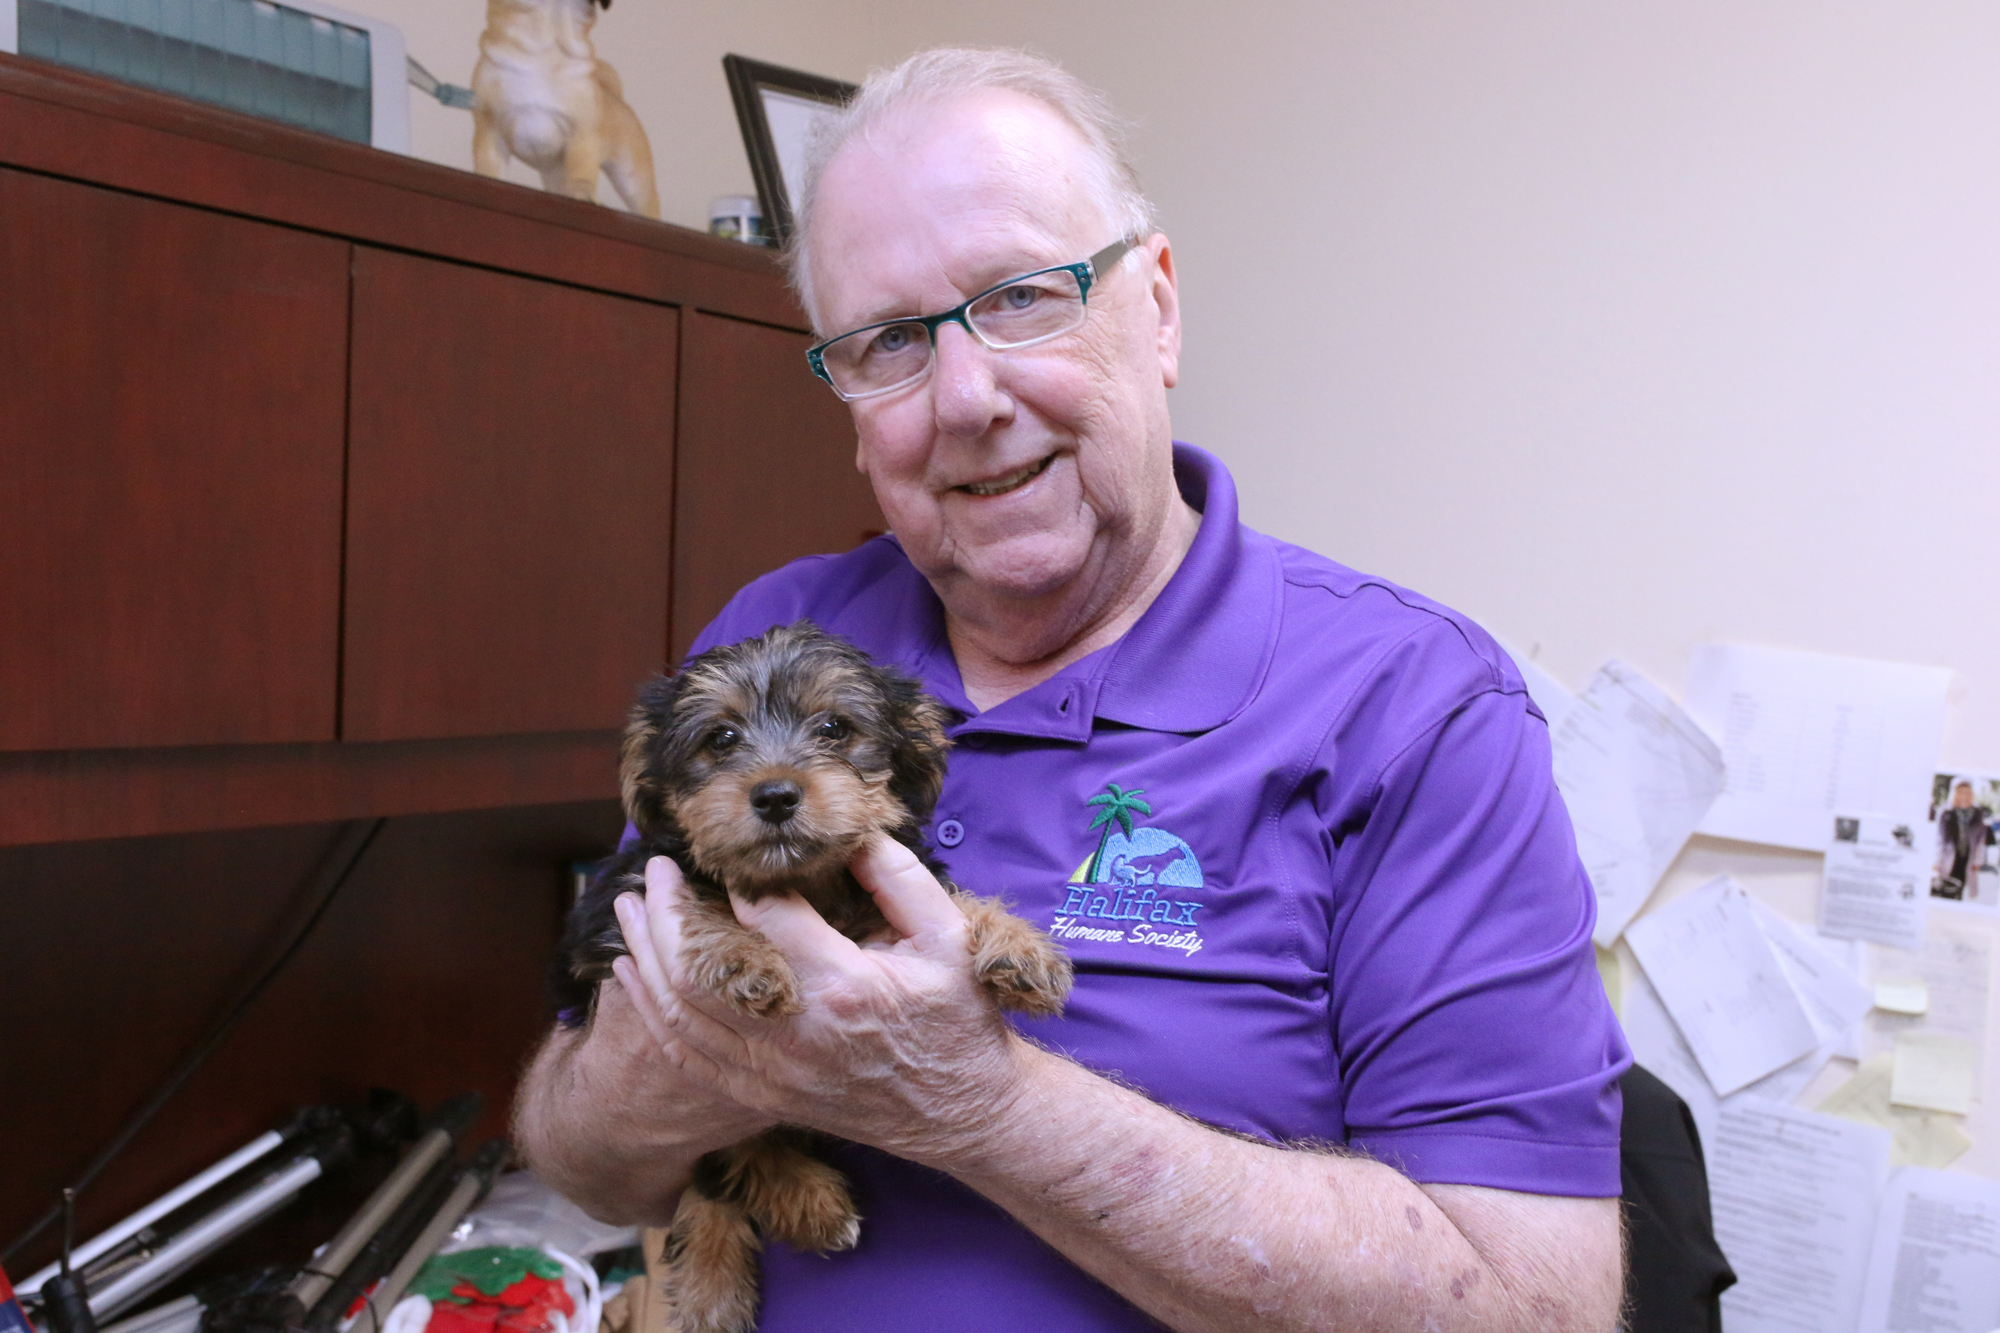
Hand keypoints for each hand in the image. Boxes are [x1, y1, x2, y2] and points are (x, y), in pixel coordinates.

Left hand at [610, 840, 1029, 1163]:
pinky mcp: (763, 1096)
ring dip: (643, 957)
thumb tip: (848, 833)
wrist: (963, 1112)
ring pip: (679, 1014)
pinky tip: (633, 977)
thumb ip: (897, 877)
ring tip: (628, 911)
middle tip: (652, 871)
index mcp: (843, 984)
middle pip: (697, 969)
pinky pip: (687, 1056)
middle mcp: (797, 1034)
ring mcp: (774, 1072)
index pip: (764, 918)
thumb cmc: (958, 1019)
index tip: (726, 856)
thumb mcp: (950, 936)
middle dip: (663, 914)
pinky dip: (651, 1014)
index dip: (737, 881)